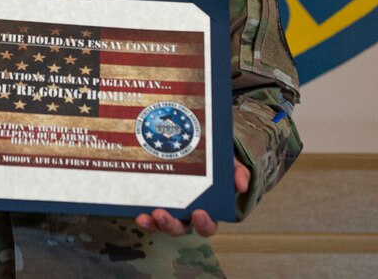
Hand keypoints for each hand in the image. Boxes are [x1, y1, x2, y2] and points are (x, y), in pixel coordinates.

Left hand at [134, 158, 250, 236]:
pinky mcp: (154, 201)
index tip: (199, 213)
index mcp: (207, 210)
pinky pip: (147, 213)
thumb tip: (241, 185)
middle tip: (162, 214)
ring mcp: (169, 209)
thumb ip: (238, 172)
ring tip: (145, 216)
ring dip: (153, 223)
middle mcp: (186, 215)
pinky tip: (135, 210)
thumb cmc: (215, 164)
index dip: (204, 223)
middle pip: (179, 228)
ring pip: (161, 224)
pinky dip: (142, 215)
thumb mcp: (229, 164)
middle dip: (170, 224)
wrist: (197, 150)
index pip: (207, 225)